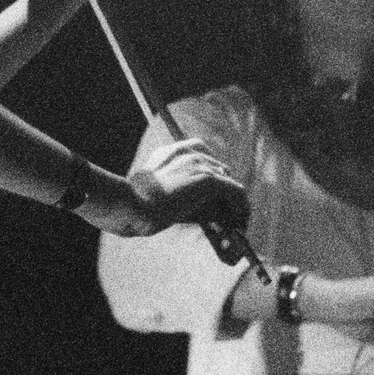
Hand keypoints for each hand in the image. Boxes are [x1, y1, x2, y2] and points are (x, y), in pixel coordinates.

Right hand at [82, 135, 249, 237]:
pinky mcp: (208, 179)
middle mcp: (187, 152)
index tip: (214, 198)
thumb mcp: (157, 194)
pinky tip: (240, 223)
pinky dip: (241, 208)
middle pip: (219, 170)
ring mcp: (198, 163)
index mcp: (170, 152)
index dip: (212, 177)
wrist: (132, 205)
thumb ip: (179, 194)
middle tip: (228, 215)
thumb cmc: (137, 206)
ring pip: (228, 183)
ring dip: (234, 204)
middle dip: (224, 193)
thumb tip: (207, 213)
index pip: (202, 156)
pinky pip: (236, 192)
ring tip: (236, 223)